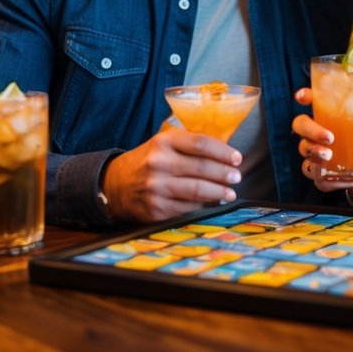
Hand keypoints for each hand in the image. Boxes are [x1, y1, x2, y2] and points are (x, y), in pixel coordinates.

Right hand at [101, 128, 241, 222]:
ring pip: (197, 191)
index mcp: (163, 142)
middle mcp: (158, 163)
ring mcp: (156, 188)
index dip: (223, 151)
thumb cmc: (148, 161)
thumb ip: (189, 143)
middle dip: (224, 174)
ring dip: (219, 192)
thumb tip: (226, 150)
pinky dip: (202, 205)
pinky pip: (187, 208)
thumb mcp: (163, 143)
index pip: (201, 143)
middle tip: (236, 177)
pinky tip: (209, 202)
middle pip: (202, 168)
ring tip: (229, 192)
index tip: (237, 158)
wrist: (115, 184)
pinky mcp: (155, 209)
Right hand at [292, 87, 352, 205]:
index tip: (302, 97)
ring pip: (304, 148)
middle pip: (301, 124)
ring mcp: (316, 152)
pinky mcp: (320, 173)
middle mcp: (317, 132)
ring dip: (313, 151)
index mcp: (329, 114)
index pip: (312, 100)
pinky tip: (331, 177)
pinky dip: (320, 175)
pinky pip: (312, 174)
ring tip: (329, 155)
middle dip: (311, 129)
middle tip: (329, 136)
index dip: (305, 96)